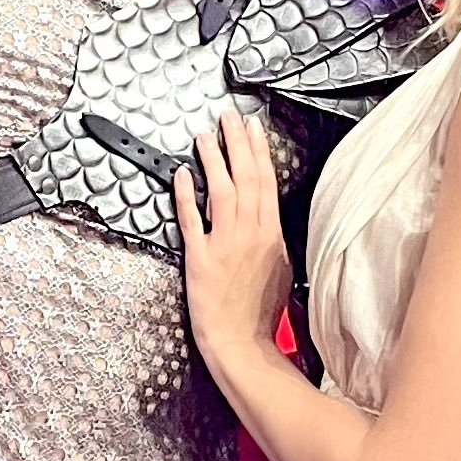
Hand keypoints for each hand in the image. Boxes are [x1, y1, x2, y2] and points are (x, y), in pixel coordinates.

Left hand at [176, 106, 293, 385]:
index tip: (253, 129)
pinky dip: (186, 196)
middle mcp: (250, 233)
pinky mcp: (200, 257)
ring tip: (204, 135)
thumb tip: (268, 221)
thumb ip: (272, 240)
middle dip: (237, 142)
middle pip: (246, 178)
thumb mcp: (279, 270)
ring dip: (213, 160)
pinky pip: (192, 220)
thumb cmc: (259, 315)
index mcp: (271, 234)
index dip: (258, 152)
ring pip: (221, 191)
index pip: (266, 182)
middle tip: (228, 117)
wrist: (242, 344)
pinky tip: (182, 174)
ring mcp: (225, 243)